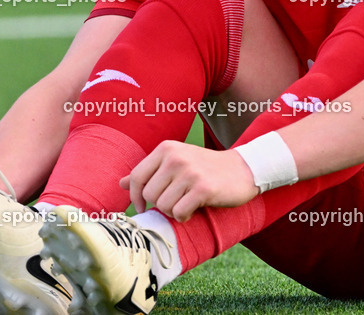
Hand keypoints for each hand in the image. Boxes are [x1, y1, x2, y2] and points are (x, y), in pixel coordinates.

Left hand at [120, 141, 257, 221]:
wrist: (243, 169)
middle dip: (160, 205)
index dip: (135, 197)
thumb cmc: (205, 169)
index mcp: (166, 149)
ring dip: (173, 211)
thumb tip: (120, 183)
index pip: (137, 177)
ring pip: (163, 206)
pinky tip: (195, 208)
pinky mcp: (203, 188)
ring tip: (187, 203)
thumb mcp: (176, 163)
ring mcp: (190, 172)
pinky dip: (185, 216)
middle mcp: (176, 157)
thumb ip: (148, 172)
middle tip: (176, 201)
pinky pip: (179, 212)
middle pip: (149, 195)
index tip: (142, 207)